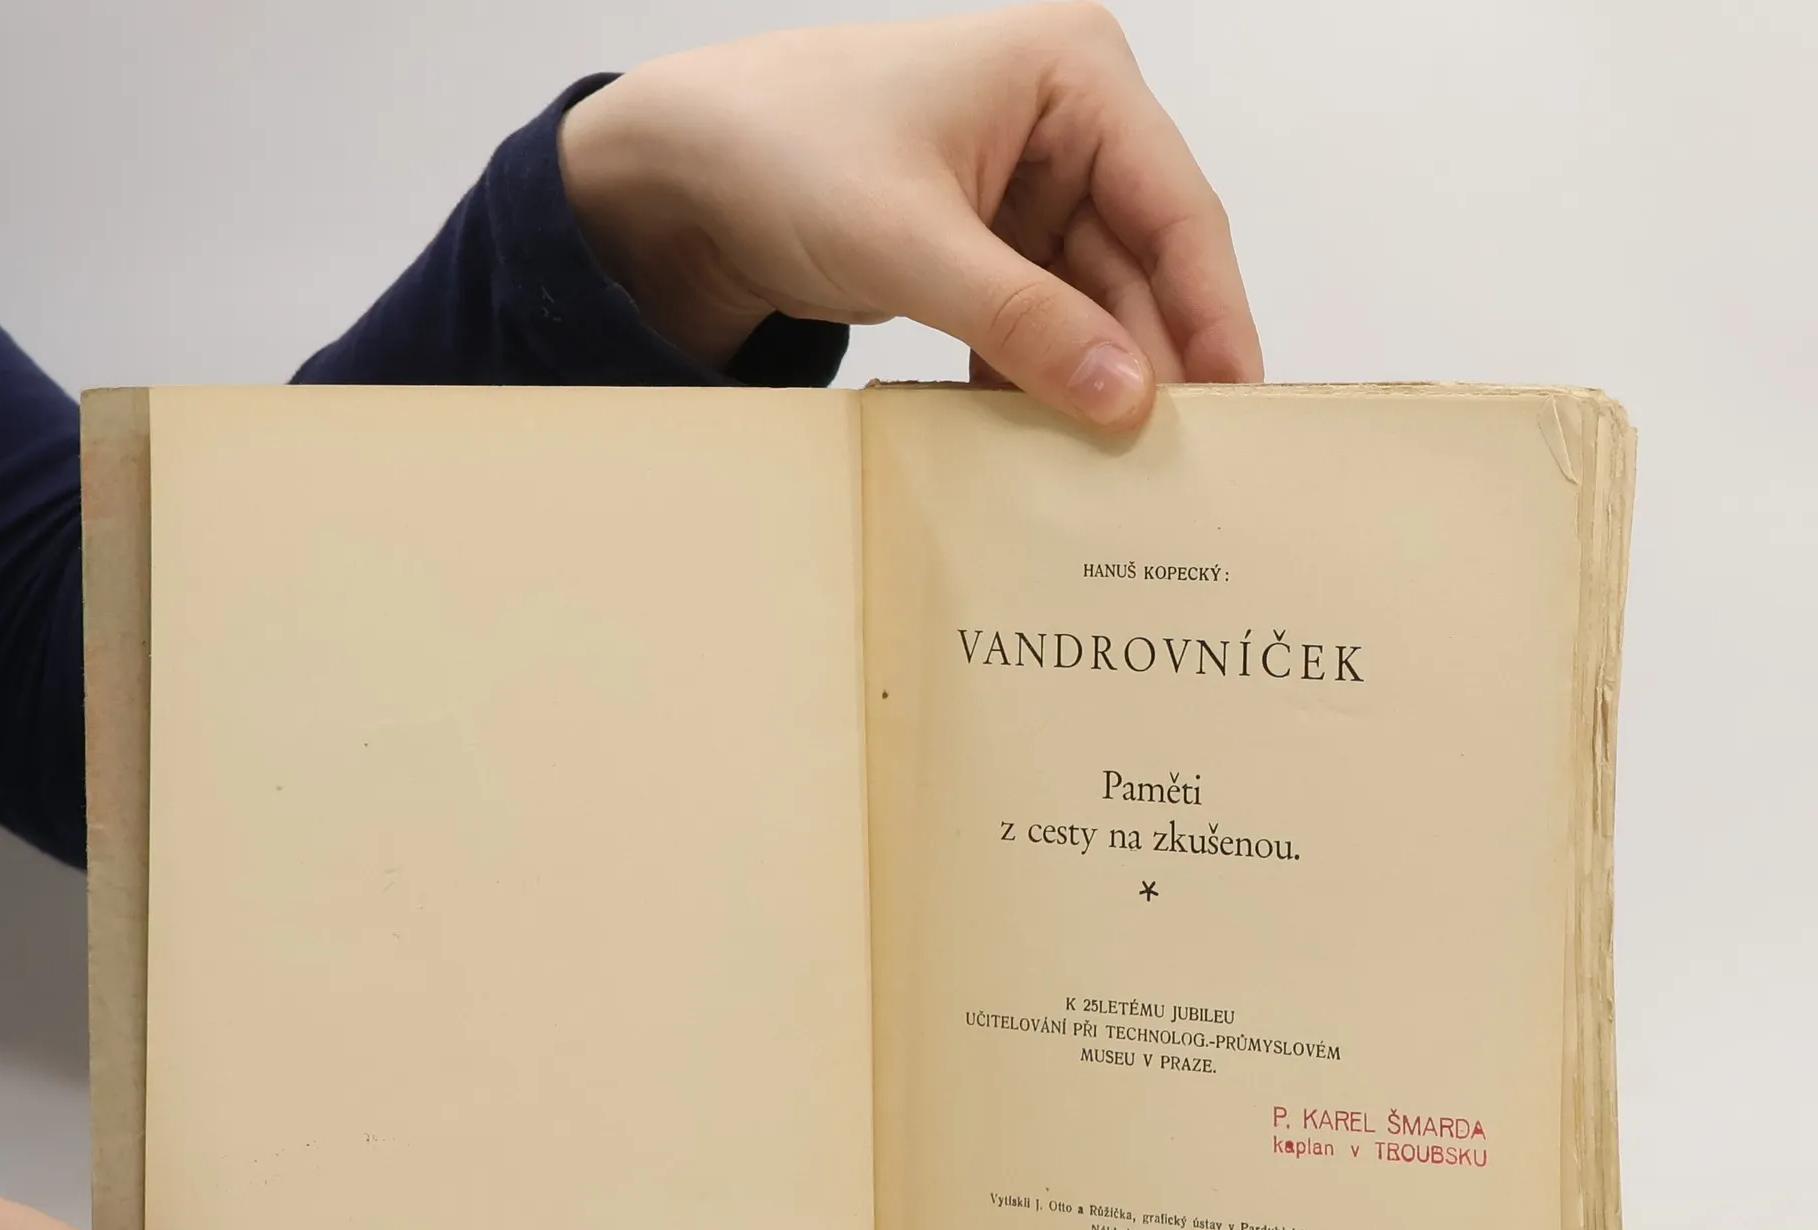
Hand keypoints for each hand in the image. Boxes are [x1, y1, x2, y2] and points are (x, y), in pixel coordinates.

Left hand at [559, 3, 1260, 428]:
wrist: (673, 176)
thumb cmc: (777, 153)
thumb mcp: (910, 243)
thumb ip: (1023, 320)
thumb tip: (1125, 399)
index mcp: (1069, 74)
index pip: (1175, 208)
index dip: (1214, 312)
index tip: (1240, 403)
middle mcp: (1064, 121)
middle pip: (1143, 263)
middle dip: (1156, 359)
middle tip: (1185, 464)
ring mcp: (1025, 186)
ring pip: (1093, 302)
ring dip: (1098, 380)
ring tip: (1126, 472)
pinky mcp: (984, 244)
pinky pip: (1040, 320)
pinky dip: (1043, 376)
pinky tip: (1053, 442)